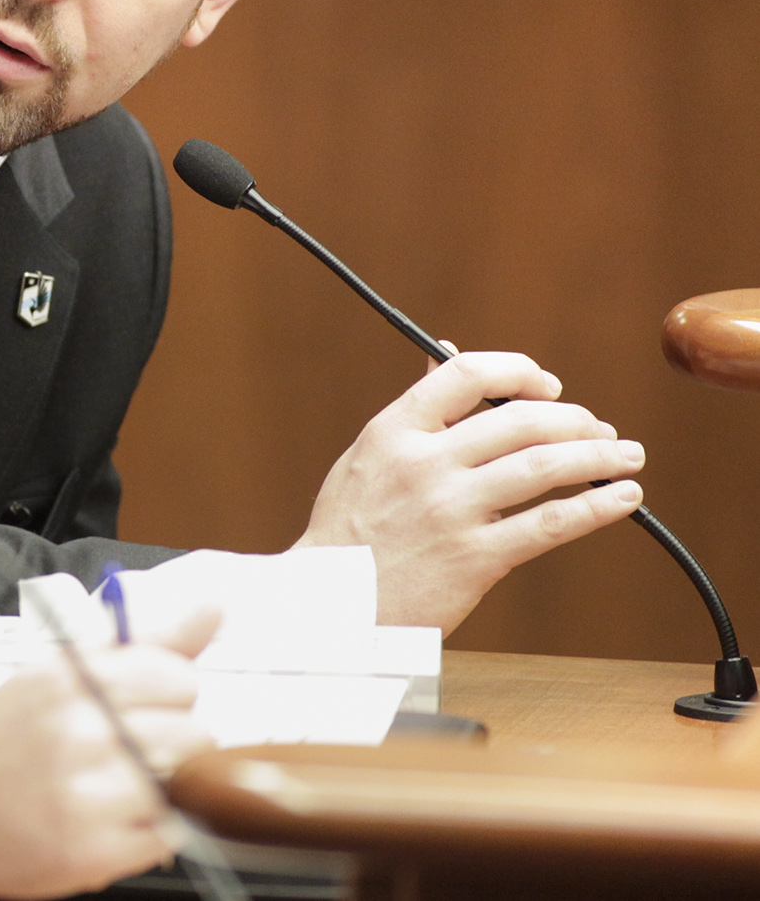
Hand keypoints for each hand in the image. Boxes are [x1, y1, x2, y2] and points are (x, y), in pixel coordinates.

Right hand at [0, 605, 216, 898]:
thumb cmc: (5, 737)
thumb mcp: (61, 673)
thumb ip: (144, 642)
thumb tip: (214, 606)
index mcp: (70, 679)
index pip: (176, 677)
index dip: (166, 694)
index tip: (139, 705)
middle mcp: (79, 732)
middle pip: (191, 733)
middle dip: (169, 742)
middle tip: (125, 750)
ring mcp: (88, 795)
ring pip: (184, 784)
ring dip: (161, 786)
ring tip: (118, 786)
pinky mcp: (95, 851)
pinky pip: (168, 835)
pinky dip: (148, 830)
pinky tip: (109, 818)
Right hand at [295, 351, 644, 632]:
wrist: (330, 604)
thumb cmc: (349, 530)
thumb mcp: (368, 457)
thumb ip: (415, 411)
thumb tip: (444, 353)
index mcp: (393, 432)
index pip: (466, 374)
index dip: (518, 372)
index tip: (549, 386)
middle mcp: (422, 464)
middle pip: (520, 420)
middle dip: (575, 420)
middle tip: (600, 429)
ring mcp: (450, 511)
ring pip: (544, 466)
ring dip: (599, 456)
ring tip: (627, 456)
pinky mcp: (475, 559)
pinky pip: (550, 523)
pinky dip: (597, 507)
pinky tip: (622, 498)